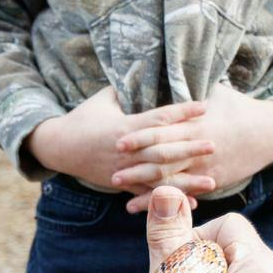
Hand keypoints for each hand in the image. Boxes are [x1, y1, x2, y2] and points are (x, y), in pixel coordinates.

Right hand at [30, 87, 216, 196]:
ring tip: (211, 181)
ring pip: (160, 177)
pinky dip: (169, 198)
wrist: (59, 147)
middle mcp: (127, 151)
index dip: (181, 112)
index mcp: (125, 127)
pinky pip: (149, 194)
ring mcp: (125, 170)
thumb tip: (145, 69)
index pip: (158, 118)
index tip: (203, 107)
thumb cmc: (82, 118)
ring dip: (187, 180)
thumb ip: (127, 88)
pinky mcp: (122, 184)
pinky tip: (189, 202)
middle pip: (164, 151)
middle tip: (213, 145)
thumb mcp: (104, 98)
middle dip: (189, 149)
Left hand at [119, 83, 272, 212]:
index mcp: (195, 124)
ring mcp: (205, 167)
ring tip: (121, 190)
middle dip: (136, 166)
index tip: (118, 139)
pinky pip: (184, 193)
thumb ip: (191, 89)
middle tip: (111, 171)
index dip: (139, 136)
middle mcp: (198, 147)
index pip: (162, 130)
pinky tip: (148, 205)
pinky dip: (165, 200)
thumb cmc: (239, 107)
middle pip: (161, 158)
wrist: (268, 132)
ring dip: (144, 187)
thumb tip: (170, 72)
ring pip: (170, 180)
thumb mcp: (215, 91)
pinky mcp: (212, 180)